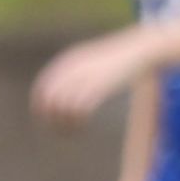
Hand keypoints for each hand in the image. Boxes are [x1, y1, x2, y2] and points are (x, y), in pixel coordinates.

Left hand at [32, 28, 158, 127]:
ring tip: (73, 131)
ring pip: (63, 107)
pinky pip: (80, 109)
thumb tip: (65, 91)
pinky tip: (83, 127)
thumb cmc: (118, 59)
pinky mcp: (100, 87)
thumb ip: (77, 72)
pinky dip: (78, 122)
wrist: (139, 49)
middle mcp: (72, 70)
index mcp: (67, 62)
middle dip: (50, 119)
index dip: (40, 107)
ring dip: (64, 124)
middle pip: (49, 100)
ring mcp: (86, 78)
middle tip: (60, 131)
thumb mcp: (92, 61)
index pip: (41, 88)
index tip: (48, 121)